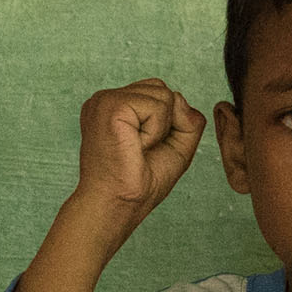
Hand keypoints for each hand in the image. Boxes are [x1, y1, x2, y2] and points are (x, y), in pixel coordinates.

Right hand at [75, 78, 206, 220]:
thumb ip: (187, 119)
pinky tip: (135, 145)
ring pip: (163, 94)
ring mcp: (104, 99)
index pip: (157, 92)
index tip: (142, 148)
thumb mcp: (176, 146)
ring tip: (137, 147)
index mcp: (113, 106)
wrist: (117, 203)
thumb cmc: (139, 181)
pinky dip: (156, 131)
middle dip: (166, 122)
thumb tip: (178, 96)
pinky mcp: (110, 106)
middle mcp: (105, 98)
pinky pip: (158, 106)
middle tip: (141, 148)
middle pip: (161, 88)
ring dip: (160, 128)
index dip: (165, 122)